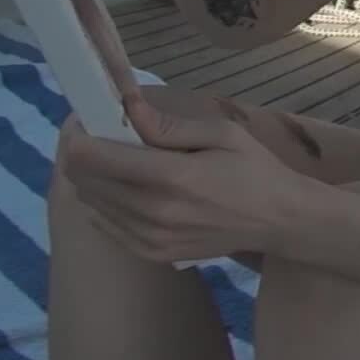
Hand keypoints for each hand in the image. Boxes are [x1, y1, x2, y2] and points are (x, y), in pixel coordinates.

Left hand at [58, 87, 327, 265]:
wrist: (280, 221)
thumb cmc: (255, 170)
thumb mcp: (223, 134)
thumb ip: (170, 125)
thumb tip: (126, 106)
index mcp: (172, 177)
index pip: (92, 157)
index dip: (79, 134)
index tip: (87, 120)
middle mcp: (153, 212)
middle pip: (83, 180)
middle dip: (82, 154)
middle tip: (100, 137)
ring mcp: (150, 238)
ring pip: (90, 203)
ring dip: (94, 179)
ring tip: (118, 163)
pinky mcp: (151, 253)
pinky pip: (104, 225)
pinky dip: (105, 203)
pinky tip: (129, 190)